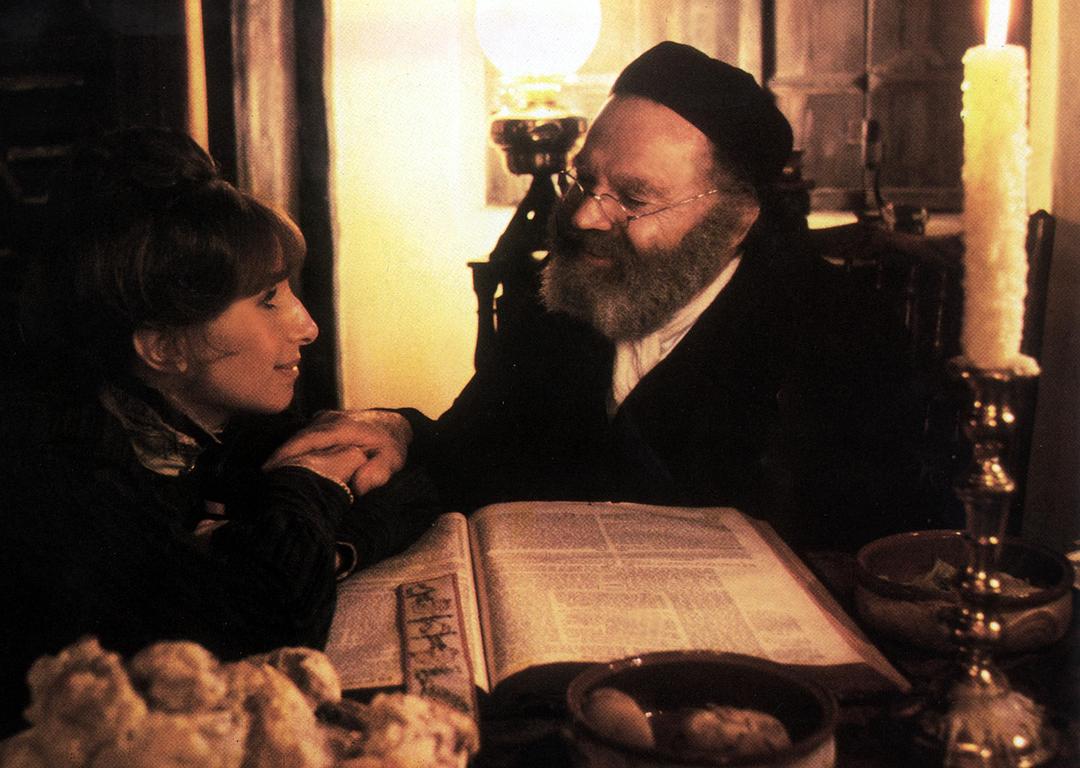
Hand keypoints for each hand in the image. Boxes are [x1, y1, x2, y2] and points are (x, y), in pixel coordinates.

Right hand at [262, 410, 412, 494]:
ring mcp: (325, 418)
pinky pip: (304, 435)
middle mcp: (330, 419)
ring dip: (285, 454)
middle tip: (265, 479)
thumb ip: (376, 473)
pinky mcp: (323, 422)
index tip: (269, 468)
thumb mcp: (391, 460)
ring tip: (271, 475)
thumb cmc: (392, 444)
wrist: (395, 426)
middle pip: (298, 438)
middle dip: (279, 457)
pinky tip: (286, 465)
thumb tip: (358, 486)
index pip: (308, 439)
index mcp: (343, 428)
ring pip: (299, 436)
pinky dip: (294, 449)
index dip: (287, 453)